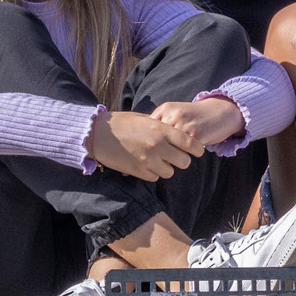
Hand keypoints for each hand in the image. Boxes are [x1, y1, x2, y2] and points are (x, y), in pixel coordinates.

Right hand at [87, 110, 202, 180]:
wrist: (97, 134)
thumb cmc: (121, 123)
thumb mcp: (145, 118)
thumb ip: (162, 126)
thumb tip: (178, 130)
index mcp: (161, 130)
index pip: (191, 143)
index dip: (197, 149)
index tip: (197, 150)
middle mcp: (157, 146)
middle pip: (184, 162)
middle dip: (182, 160)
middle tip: (175, 156)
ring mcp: (147, 160)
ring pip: (170, 172)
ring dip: (167, 167)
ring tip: (158, 159)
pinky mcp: (138, 171)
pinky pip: (155, 177)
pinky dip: (153, 172)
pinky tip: (146, 164)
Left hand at [150, 96, 243, 151]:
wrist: (222, 111)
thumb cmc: (196, 115)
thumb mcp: (176, 112)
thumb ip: (161, 121)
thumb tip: (143, 139)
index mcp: (165, 109)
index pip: (147, 128)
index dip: (147, 140)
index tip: (149, 147)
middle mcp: (173, 115)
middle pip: (156, 139)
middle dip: (155, 149)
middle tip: (157, 156)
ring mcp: (184, 125)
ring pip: (168, 148)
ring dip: (168, 155)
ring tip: (170, 158)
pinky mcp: (196, 136)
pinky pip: (182, 152)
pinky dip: (181, 156)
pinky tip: (183, 155)